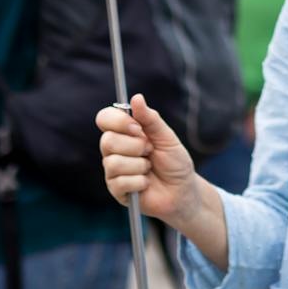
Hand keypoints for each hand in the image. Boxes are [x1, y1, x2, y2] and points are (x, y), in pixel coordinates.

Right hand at [95, 94, 204, 224]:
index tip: (137, 127)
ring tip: (149, 168)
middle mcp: (114, 150)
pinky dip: (140, 181)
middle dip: (135, 146)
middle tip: (150, 150)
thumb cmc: (174, 162)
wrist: (182, 190)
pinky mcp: (116, 190)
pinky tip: (146, 183)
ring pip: (114, 163)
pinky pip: (120, 182)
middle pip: (107, 141)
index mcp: (124, 133)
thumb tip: (136, 98)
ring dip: (140, 165)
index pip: (104, 118)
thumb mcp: (166, 137)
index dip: (117, 121)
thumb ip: (151, 119)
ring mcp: (113, 170)